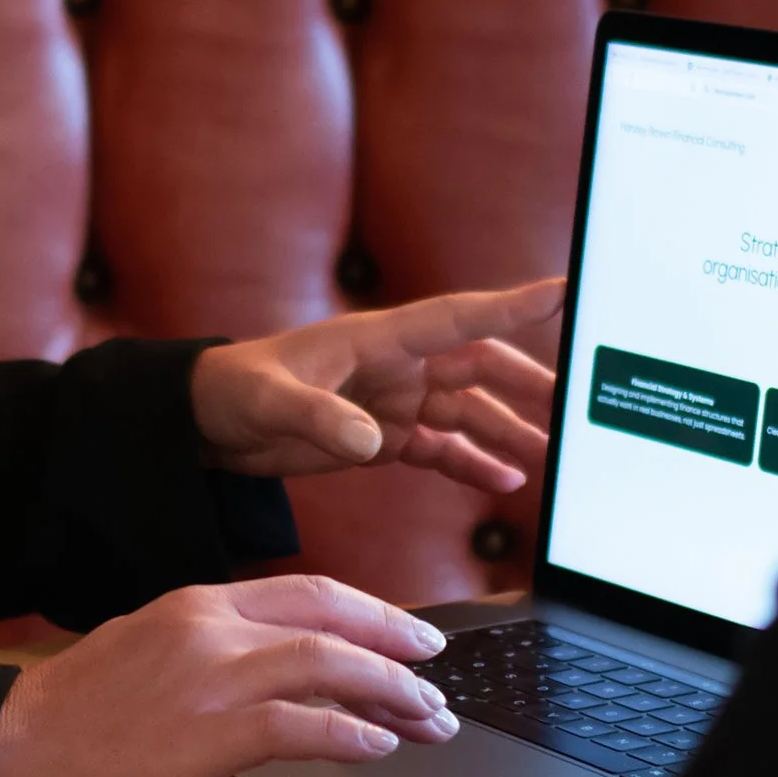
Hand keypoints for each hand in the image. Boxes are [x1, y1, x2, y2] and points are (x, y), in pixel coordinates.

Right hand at [0, 575, 458, 776]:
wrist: (11, 750)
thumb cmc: (72, 717)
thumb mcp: (147, 655)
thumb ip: (211, 652)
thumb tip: (274, 678)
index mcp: (197, 601)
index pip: (307, 590)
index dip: (369, 610)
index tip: (406, 635)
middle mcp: (211, 624)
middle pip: (332, 613)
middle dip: (396, 639)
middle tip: (437, 668)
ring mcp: (213, 675)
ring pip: (330, 662)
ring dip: (392, 692)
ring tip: (428, 718)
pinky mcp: (212, 732)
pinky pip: (304, 724)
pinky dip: (351, 734)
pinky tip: (378, 748)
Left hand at [189, 278, 564, 493]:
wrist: (204, 424)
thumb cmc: (233, 390)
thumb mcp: (270, 400)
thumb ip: (320, 416)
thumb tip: (371, 438)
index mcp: (377, 339)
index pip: (458, 317)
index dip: (512, 306)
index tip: (565, 293)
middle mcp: (396, 366)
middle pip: (479, 367)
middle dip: (527, 385)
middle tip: (573, 409)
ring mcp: (392, 401)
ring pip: (469, 411)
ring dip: (508, 431)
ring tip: (549, 457)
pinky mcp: (381, 438)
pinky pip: (441, 448)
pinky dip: (472, 464)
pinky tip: (502, 483)